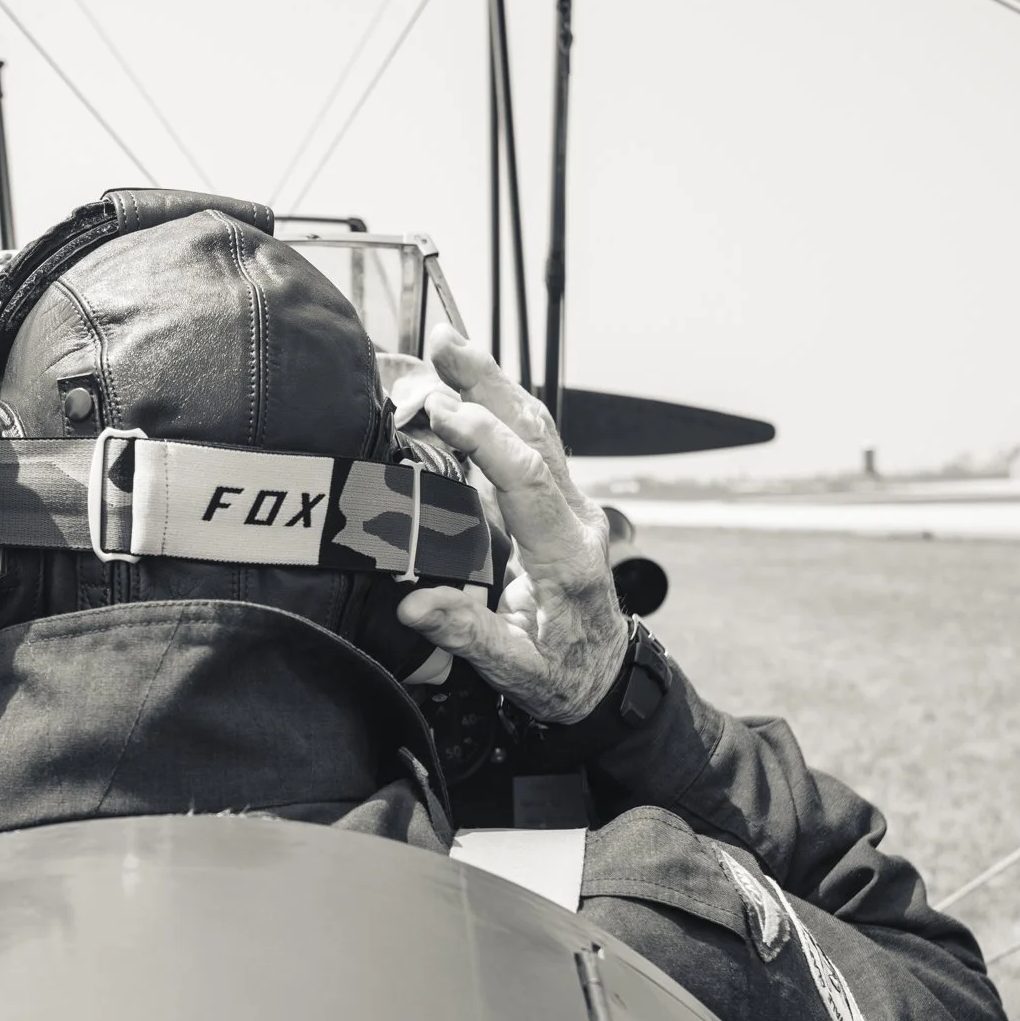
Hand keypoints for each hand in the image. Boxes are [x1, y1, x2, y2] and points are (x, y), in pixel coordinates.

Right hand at [395, 325, 627, 723]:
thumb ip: (468, 635)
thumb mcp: (515, 671)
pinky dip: (497, 407)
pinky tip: (465, 385)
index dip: (484, 438)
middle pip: (536, 433)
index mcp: (567, 557)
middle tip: (443, 341)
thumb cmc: (562, 677)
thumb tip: (414, 605)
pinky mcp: (557, 503)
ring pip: (537, 428)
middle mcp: (575, 519)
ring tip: (448, 344)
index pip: (527, 478)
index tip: (440, 409)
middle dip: (488, 383)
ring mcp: (570, 506)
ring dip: (493, 384)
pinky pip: (531, 443)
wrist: (605, 679)